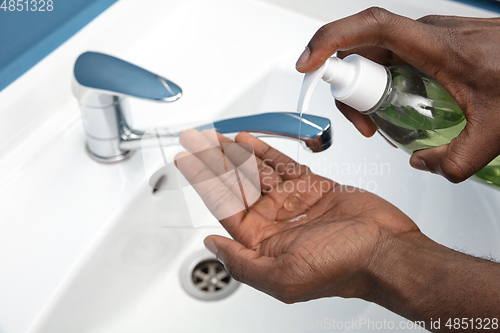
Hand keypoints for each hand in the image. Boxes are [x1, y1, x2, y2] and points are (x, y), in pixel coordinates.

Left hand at [175, 130, 418, 302]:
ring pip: (257, 171)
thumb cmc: (343, 267)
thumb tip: (211, 246)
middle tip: (195, 142)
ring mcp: (293, 202)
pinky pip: (284, 165)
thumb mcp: (283, 277)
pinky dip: (265, 152)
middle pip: (237, 184)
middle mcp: (275, 221)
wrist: (387, 250)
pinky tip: (246, 141)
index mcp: (262, 243)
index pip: (224, 206)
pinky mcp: (314, 186)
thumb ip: (241, 263)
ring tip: (214, 137)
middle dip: (214, 162)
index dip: (203, 182)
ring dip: (235, 153)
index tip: (187, 163)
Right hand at [296, 8, 499, 182]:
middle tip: (364, 126)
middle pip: (363, 49)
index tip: (309, 63)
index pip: (372, 27)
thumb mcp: (494, 133)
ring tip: (382, 122)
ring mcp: (429, 37)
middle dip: (350, 89)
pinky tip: (401, 107)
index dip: (331, 39)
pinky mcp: (432, 44)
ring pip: (375, 54)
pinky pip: (393, 57)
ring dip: (367, 88)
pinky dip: (384, 82)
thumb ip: (455, 162)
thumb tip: (421, 162)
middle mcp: (427, 35)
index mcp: (438, 47)